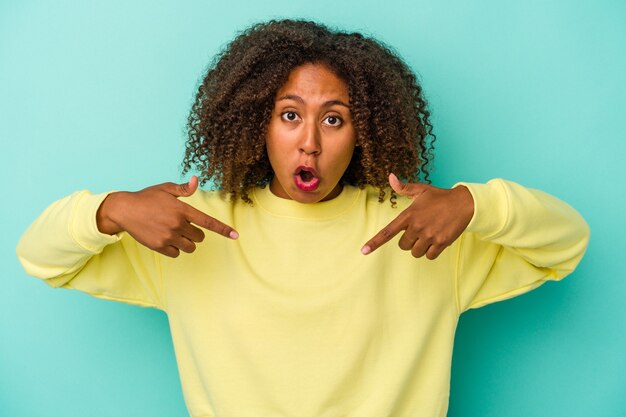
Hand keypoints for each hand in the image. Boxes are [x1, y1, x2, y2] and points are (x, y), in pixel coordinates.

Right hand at [96, 176, 237, 257]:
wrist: (124, 210)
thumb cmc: (146, 197)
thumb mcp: (165, 189)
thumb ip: (183, 189)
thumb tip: (196, 180)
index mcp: (182, 209)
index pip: (208, 222)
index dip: (223, 229)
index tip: (236, 236)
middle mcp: (177, 224)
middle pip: (200, 237)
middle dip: (195, 232)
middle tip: (183, 225)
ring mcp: (168, 237)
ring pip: (190, 247)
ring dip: (187, 242)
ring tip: (175, 233)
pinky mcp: (159, 246)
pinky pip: (176, 253)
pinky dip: (175, 249)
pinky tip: (165, 239)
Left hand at [361, 173, 473, 258]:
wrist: (465, 203)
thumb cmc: (440, 197)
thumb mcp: (421, 190)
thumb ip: (404, 187)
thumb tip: (390, 177)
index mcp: (409, 215)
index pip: (387, 232)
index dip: (374, 242)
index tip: (364, 251)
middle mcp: (417, 226)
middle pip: (403, 245)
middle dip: (409, 240)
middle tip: (420, 230)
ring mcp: (429, 235)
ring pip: (415, 252)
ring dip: (420, 247)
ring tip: (429, 234)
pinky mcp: (441, 243)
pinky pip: (429, 256)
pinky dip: (431, 252)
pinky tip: (437, 240)